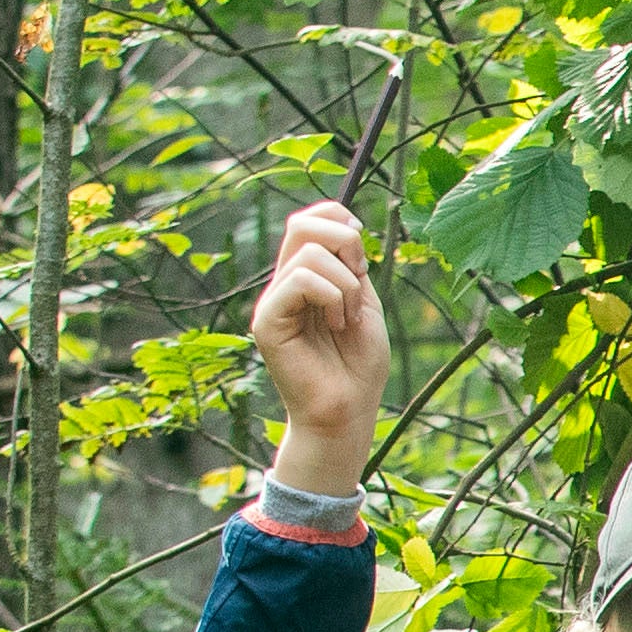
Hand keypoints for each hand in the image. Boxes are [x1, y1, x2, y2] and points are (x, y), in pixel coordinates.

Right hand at [249, 201, 388, 493]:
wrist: (348, 412)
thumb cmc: (359, 366)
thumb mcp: (364, 305)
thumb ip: (351, 268)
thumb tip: (347, 224)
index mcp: (306, 278)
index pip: (307, 220)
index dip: (338, 219)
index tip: (364, 254)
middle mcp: (283, 284)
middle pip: (302, 225)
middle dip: (346, 243)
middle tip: (361, 279)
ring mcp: (273, 301)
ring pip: (308, 252)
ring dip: (346, 284)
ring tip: (347, 320)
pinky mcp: (268, 321)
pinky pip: (301, 279)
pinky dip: (333, 296)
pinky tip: (338, 325)